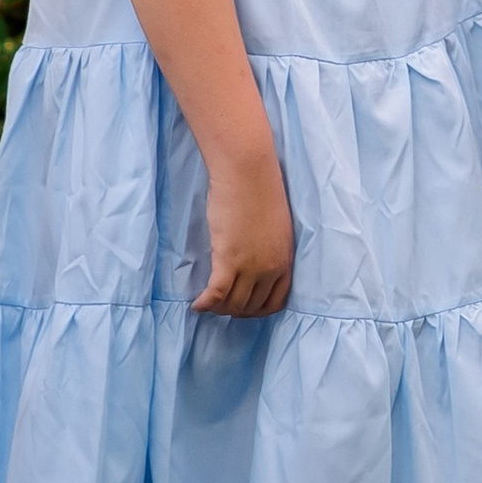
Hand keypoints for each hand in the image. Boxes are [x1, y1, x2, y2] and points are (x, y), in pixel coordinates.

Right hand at [196, 147, 293, 316]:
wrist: (249, 172)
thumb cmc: (261, 190)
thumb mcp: (277, 226)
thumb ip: (270, 249)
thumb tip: (256, 262)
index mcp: (285, 259)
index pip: (275, 302)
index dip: (257, 311)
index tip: (244, 308)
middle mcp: (270, 267)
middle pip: (251, 306)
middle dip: (235, 310)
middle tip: (221, 305)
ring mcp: (250, 265)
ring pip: (233, 303)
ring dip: (219, 308)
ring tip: (208, 304)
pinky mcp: (228, 259)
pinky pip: (216, 294)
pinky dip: (205, 304)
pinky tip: (196, 304)